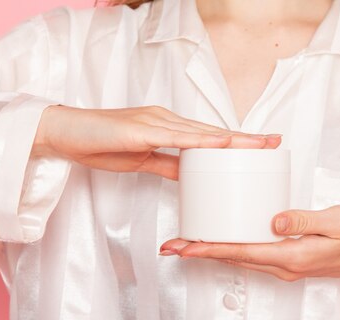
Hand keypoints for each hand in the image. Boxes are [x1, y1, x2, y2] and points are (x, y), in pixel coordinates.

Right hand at [31, 104, 280, 179]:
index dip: (235, 141)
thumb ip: (166, 166)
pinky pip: (177, 137)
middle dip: (245, 138)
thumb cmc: (100, 144)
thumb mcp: (141, 159)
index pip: (207, 136)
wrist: (65, 133)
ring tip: (259, 144)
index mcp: (167, 128)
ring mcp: (155, 123)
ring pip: (201, 132)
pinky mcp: (141, 131)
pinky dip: (201, 141)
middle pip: (212, 131)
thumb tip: (189, 177)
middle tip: (274, 142)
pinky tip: (222, 142)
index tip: (259, 146)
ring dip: (232, 139)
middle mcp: (166, 121)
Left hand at [159, 205, 339, 281]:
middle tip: (172, 246)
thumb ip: (305, 220)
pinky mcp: (291, 260)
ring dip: (214, 252)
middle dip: (202, 252)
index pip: (242, 252)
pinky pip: (255, 255)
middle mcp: (285, 266)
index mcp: (293, 256)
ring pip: (242, 259)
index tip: (184, 246)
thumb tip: (274, 221)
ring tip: (189, 243)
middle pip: (235, 258)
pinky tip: (225, 239)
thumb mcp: (338, 220)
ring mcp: (287, 266)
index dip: (210, 249)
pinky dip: (234, 249)